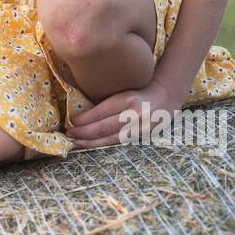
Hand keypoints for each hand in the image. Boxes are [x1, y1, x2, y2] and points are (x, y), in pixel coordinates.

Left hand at [66, 78, 185, 149]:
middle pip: (105, 127)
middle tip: (68, 135)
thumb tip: (81, 112)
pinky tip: (91, 146)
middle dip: (85, 133)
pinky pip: (120, 142)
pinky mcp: (143, 137)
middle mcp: (136, 114)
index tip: (72, 122)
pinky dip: (104, 145)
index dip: (86, 119)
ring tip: (75, 144)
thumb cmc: (138, 89)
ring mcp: (141, 128)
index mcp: (129, 99)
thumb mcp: (123, 88)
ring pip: (112, 139)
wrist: (165, 96)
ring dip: (91, 143)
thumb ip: (107, 100)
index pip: (103, 112)